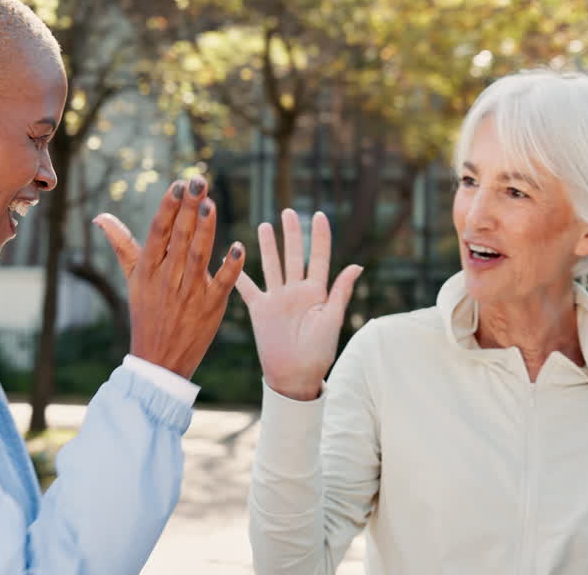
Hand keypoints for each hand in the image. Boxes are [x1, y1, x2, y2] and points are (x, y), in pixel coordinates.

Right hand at [93, 178, 244, 379]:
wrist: (159, 360)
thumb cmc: (146, 313)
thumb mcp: (132, 279)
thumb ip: (122, 245)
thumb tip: (101, 217)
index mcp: (148, 269)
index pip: (158, 232)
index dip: (168, 208)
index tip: (177, 184)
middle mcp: (168, 278)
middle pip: (179, 238)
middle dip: (188, 208)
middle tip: (198, 181)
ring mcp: (190, 293)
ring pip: (198, 256)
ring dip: (205, 231)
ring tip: (211, 204)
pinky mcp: (211, 307)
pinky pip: (222, 284)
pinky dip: (231, 266)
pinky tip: (239, 247)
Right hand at [236, 209, 361, 400]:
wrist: (294, 375)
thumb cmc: (319, 352)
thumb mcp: (332, 320)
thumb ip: (340, 292)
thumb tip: (356, 266)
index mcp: (316, 292)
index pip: (318, 258)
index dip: (319, 237)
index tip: (319, 215)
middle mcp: (296, 291)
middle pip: (293, 255)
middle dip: (292, 233)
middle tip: (288, 211)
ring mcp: (277, 298)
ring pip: (271, 265)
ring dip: (269, 246)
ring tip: (266, 225)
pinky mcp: (260, 309)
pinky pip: (247, 287)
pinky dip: (238, 273)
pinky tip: (231, 256)